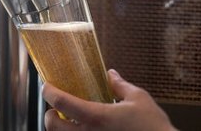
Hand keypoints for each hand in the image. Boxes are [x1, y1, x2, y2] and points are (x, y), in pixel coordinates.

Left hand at [43, 69, 176, 130]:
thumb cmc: (153, 127)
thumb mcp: (138, 99)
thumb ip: (120, 85)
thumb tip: (111, 75)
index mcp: (96, 116)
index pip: (61, 102)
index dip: (49, 91)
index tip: (47, 86)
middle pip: (52, 126)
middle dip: (49, 116)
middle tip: (54, 109)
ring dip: (60, 129)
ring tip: (68, 122)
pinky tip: (85, 130)